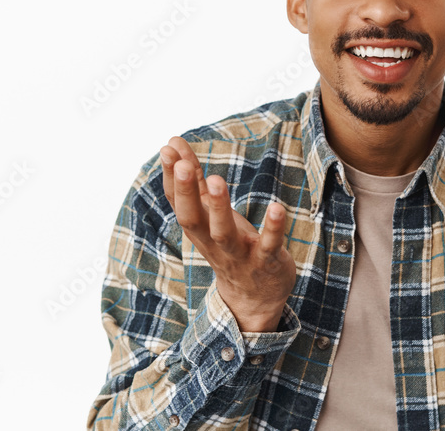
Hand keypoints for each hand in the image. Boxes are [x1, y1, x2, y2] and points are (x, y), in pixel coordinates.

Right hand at [160, 137, 295, 331]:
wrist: (254, 299)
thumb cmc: (231, 246)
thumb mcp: (210, 214)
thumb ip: (196, 181)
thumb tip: (173, 145)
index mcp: (199, 229)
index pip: (178, 203)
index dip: (172, 178)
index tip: (167, 149)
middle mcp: (213, 243)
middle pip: (192, 220)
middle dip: (186, 193)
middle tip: (184, 165)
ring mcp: (239, 255)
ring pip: (223, 234)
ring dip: (219, 209)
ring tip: (217, 180)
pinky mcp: (266, 262)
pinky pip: (268, 246)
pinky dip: (272, 228)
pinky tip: (277, 207)